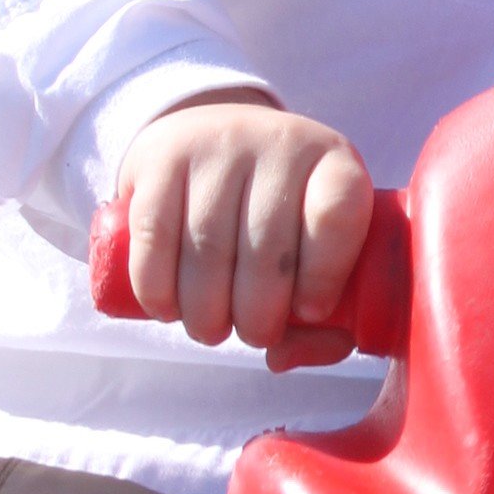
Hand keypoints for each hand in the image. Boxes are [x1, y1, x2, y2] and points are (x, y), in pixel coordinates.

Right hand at [116, 91, 373, 361]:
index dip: (325, 275)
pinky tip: (166, 309)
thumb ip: (319, 320)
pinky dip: (157, 285)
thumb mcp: (315, 246)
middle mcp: (280, 144)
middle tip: (253, 335)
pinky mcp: (163, 156)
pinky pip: (155, 231)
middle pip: (268, 246)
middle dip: (258, 315)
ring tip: (210, 330)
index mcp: (334, 163)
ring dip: (205, 310)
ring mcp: (219, 144)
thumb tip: (279, 359)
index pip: (337, 215)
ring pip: (208, 244)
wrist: (213, 133)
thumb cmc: (277, 211)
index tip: (311, 311)